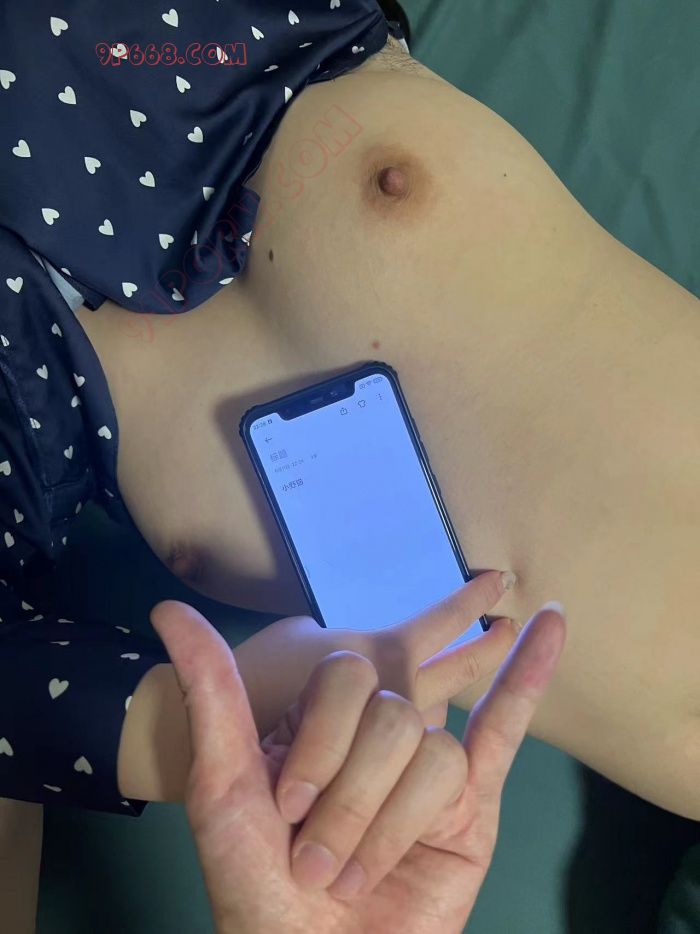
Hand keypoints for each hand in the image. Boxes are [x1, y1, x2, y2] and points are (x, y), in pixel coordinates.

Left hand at [150, 595, 564, 933]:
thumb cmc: (258, 886)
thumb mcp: (223, 785)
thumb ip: (210, 692)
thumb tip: (167, 609)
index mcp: (320, 721)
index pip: (344, 680)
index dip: (320, 744)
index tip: (289, 807)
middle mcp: (375, 733)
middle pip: (392, 717)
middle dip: (351, 800)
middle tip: (320, 859)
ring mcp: (427, 764)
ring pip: (435, 753)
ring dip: (391, 826)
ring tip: (359, 876)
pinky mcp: (473, 804)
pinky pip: (506, 730)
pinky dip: (530, 676)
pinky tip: (554, 624)